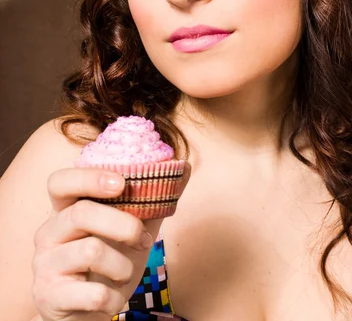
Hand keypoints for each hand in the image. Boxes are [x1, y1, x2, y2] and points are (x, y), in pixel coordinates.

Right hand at [32, 162, 190, 320]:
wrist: (86, 313)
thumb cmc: (108, 264)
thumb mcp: (131, 230)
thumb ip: (153, 199)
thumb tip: (184, 166)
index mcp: (64, 210)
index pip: (60, 181)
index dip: (89, 178)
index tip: (122, 183)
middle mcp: (48, 232)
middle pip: (82, 212)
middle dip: (124, 225)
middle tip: (143, 239)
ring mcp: (45, 265)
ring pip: (91, 251)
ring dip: (123, 265)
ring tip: (124, 273)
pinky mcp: (50, 297)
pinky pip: (94, 292)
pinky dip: (114, 297)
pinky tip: (112, 298)